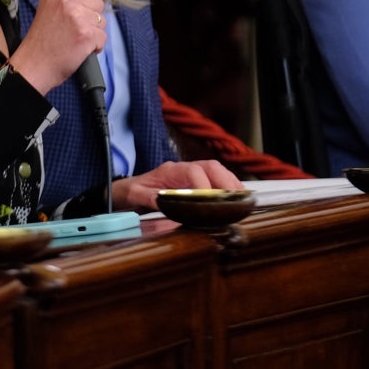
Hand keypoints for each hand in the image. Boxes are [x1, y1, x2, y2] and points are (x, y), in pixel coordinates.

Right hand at [10, 0, 106, 93]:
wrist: (34, 63)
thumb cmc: (42, 38)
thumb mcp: (49, 4)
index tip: (77, 6)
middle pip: (99, 2)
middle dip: (89, 16)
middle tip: (70, 27)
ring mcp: (77, 15)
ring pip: (102, 20)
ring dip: (92, 31)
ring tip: (72, 37)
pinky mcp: (86, 34)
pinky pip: (103, 37)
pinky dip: (94, 46)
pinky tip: (77, 47)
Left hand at [111, 160, 242, 211]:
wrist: (128, 190)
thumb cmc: (132, 191)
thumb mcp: (135, 194)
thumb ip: (147, 197)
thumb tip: (161, 201)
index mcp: (170, 170)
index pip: (193, 171)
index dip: (204, 185)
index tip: (210, 200)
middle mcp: (183, 169)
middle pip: (210, 167)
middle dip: (225, 181)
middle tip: (234, 200)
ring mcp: (191, 174)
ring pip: (217, 172)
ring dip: (230, 184)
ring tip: (240, 201)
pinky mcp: (196, 182)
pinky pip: (217, 180)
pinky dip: (228, 188)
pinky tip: (236, 200)